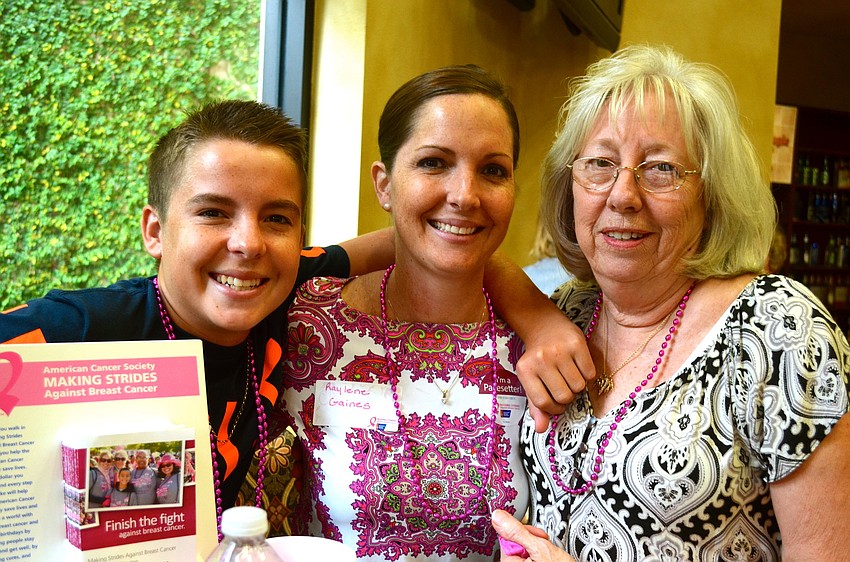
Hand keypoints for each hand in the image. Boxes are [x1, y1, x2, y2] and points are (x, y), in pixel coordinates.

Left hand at [491, 509, 576, 561]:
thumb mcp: (540, 548)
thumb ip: (517, 531)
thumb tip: (498, 517)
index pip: (506, 536)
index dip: (523, 532)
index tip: (535, 536)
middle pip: (515, 542)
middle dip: (532, 539)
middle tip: (545, 547)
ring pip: (523, 548)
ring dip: (537, 546)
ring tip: (550, 555)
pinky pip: (528, 557)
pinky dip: (539, 554)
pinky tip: (549, 559)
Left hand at [516, 311, 594, 431]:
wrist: (543, 325)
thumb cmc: (538, 358)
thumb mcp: (531, 379)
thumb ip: (536, 405)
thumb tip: (541, 429)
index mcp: (525, 370)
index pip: (543, 402)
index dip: (553, 409)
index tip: (556, 405)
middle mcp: (541, 359)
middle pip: (564, 396)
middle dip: (567, 398)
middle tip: (564, 387)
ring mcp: (559, 350)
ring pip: (579, 387)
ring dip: (578, 386)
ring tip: (570, 376)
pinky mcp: (577, 343)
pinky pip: (590, 374)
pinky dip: (587, 375)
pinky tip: (578, 366)